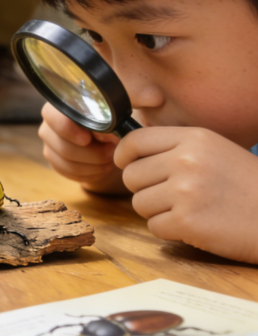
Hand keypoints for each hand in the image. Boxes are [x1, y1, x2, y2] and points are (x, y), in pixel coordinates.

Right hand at [38, 103, 125, 193]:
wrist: (112, 139)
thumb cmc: (115, 122)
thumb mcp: (118, 115)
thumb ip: (112, 118)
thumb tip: (104, 134)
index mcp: (62, 105)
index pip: (52, 117)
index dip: (68, 130)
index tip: (87, 139)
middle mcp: (50, 124)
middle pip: (63, 146)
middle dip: (92, 154)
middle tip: (111, 152)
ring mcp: (50, 144)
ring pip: (67, 162)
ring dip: (94, 165)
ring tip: (110, 159)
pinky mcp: (54, 161)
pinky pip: (69, 173)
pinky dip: (89, 173)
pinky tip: (101, 167)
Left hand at [116, 127, 257, 262]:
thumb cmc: (247, 186)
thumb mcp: (215, 151)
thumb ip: (176, 148)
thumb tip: (130, 152)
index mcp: (193, 139)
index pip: (135, 140)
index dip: (124, 155)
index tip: (126, 164)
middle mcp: (186, 161)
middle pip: (131, 176)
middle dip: (145, 189)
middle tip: (172, 196)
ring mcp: (185, 191)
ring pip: (139, 202)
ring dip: (158, 211)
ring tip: (190, 210)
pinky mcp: (186, 221)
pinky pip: (154, 226)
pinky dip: (170, 230)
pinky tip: (196, 226)